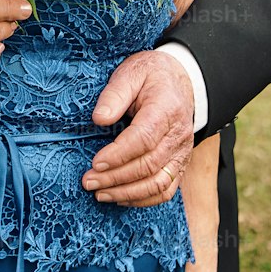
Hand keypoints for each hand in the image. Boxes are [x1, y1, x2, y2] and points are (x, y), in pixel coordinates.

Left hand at [84, 50, 194, 205]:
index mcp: (166, 108)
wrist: (181, 79)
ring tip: (100, 194)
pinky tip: (120, 197)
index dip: (118, 155)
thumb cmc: (151, 76)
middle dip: (116, 178)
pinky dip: (143, 199)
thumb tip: (98, 119)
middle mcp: (178, 134)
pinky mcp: (180, 163)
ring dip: (127, 193)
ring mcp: (182, 152)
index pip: (144, 138)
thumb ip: (114, 94)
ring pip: (159, 183)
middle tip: (88, 181)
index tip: (95, 163)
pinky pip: (166, 190)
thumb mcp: (131, 73)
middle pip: (149, 165)